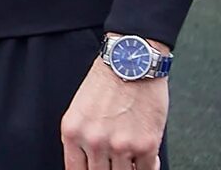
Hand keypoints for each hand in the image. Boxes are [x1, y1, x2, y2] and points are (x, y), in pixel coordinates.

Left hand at [61, 51, 167, 169]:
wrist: (131, 62)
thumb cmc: (106, 82)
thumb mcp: (80, 110)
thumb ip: (81, 138)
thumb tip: (87, 163)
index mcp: (72, 132)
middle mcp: (93, 141)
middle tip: (115, 163)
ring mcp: (120, 146)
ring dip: (129, 169)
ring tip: (131, 158)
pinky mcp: (146, 145)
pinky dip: (148, 167)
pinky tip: (146, 158)